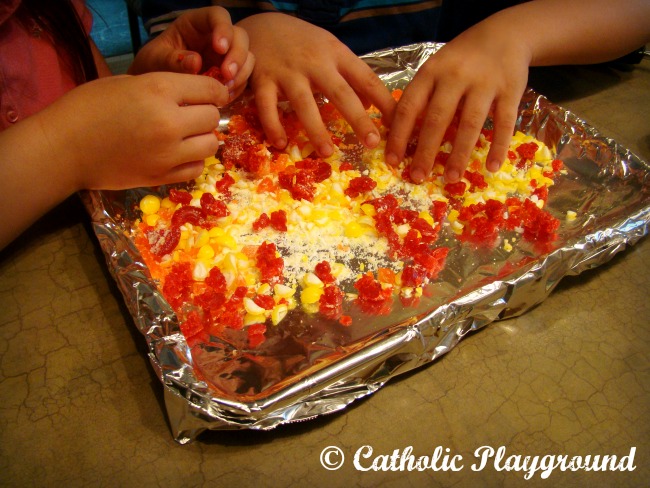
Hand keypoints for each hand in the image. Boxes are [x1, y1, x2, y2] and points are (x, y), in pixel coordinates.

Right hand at [41, 72, 228, 188]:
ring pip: (210, 145)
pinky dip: (193, 160)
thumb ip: (164, 88)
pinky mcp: (162, 177)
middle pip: (213, 118)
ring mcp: (168, 153)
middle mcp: (170, 121)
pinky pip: (196, 168)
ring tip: (186, 136)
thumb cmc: (88, 108)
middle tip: (191, 115)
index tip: (211, 95)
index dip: (215, 91)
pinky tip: (178, 154)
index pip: (211, 89)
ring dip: (202, 139)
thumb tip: (193, 97)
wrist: (63, 148)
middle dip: (206, 114)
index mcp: (159, 90)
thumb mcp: (127, 83)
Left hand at [129, 7, 253, 99]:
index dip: (223, 29)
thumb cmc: (152, 66)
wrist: (153, 88)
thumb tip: (196, 63)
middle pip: (239, 37)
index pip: (217, 16)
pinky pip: (242, 79)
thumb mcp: (155, 60)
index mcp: (196, 24)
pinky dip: (237, 88)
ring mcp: (225, 57)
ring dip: (241, 74)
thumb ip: (172, 60)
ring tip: (225, 90)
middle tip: (226, 75)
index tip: (219, 48)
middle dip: (237, 56)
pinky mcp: (229, 76)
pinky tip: (225, 98)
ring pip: (247, 58)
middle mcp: (215, 38)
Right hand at [237, 13, 395, 156]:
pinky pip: (267, 106)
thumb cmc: (303, 43)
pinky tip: (281, 143)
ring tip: (327, 153)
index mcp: (336, 54)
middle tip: (372, 142)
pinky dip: (273, 125)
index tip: (397, 124)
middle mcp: (315, 63)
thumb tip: (371, 104)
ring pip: (304, 103)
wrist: (263, 25)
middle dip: (357, 118)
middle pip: (340, 93)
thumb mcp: (331, 51)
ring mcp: (288, 72)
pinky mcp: (263, 80)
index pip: (366, 79)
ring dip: (316, 129)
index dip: (383, 101)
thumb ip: (350, 76)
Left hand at [384, 20, 530, 182]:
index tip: (392, 161)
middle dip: (426, 151)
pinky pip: (504, 123)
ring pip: (470, 123)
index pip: (409, 107)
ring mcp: (485, 82)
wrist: (505, 33)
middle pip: (437, 118)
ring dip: (459, 154)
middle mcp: (456, 76)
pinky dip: (499, 146)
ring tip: (451, 178)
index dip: (399, 136)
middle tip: (417, 177)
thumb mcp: (436, 69)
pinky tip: (493, 167)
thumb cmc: (461, 60)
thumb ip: (421, 97)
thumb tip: (398, 135)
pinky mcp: (511, 89)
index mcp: (431, 71)